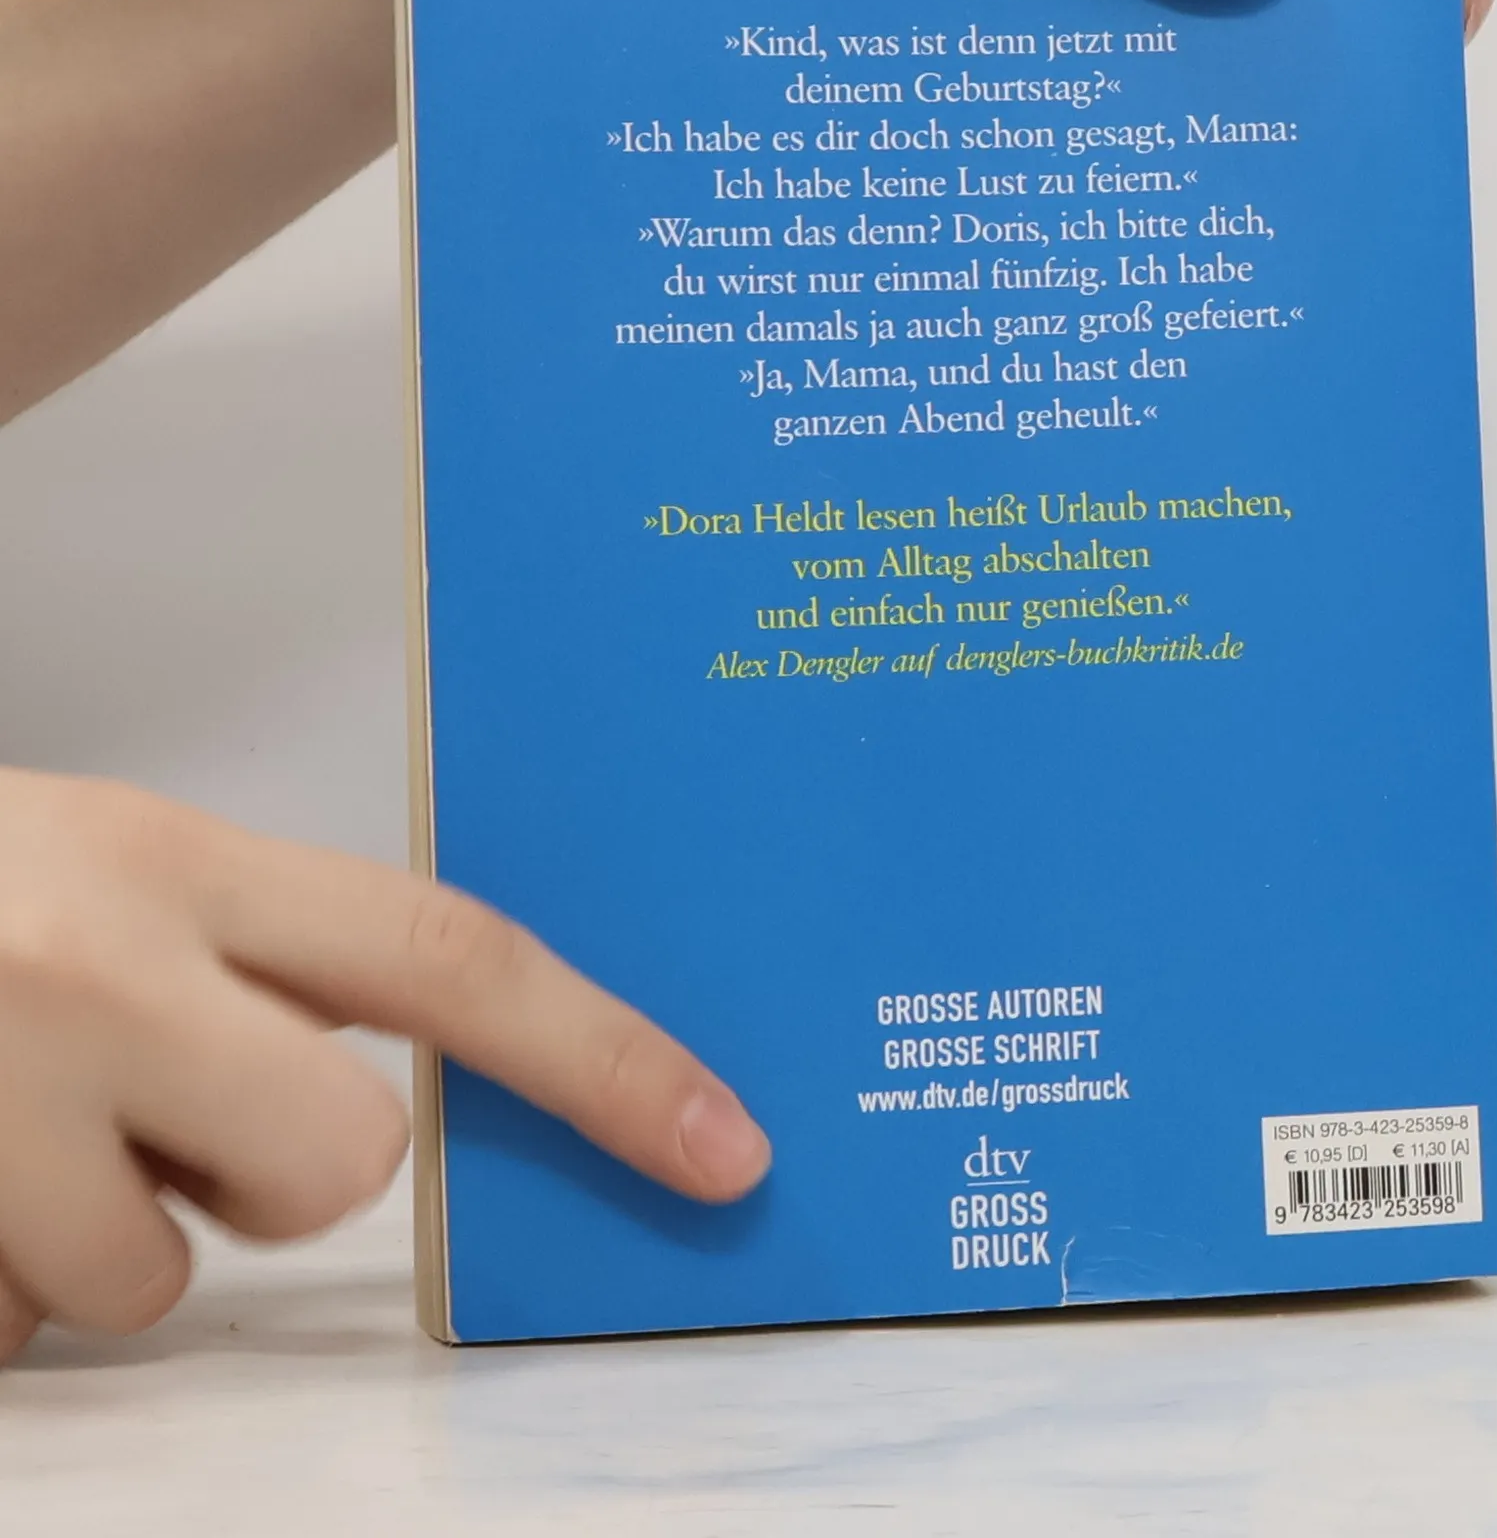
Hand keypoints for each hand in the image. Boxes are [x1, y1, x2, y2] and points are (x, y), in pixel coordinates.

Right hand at [0, 768, 769, 1362]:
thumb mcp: (115, 871)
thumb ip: (259, 959)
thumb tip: (402, 1078)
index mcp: (176, 860)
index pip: (452, 957)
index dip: (606, 1059)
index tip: (724, 1148)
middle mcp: (90, 969)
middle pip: (336, 1163)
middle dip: (277, 1173)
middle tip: (162, 1107)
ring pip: (158, 1282)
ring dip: (101, 1233)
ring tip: (1, 1120)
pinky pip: (17, 1336)